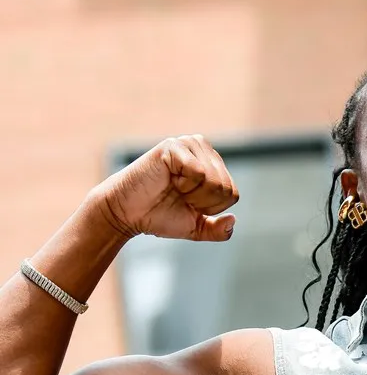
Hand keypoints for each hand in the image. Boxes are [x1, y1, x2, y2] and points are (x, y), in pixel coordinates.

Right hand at [95, 135, 238, 241]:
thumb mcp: (195, 227)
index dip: (211, 209)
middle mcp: (203, 149)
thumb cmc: (159, 216)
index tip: (188, 204)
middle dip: (203, 203)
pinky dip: (185, 184)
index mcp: (212, 165)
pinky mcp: (174, 146)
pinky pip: (199, 172)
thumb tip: (233, 220)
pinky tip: (169, 179)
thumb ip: (218, 230)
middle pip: (225, 188)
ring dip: (193, 194)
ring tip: (174, 187)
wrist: (126, 213)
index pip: (232, 194)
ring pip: (214, 180)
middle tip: (179, 196)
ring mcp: (189, 144)